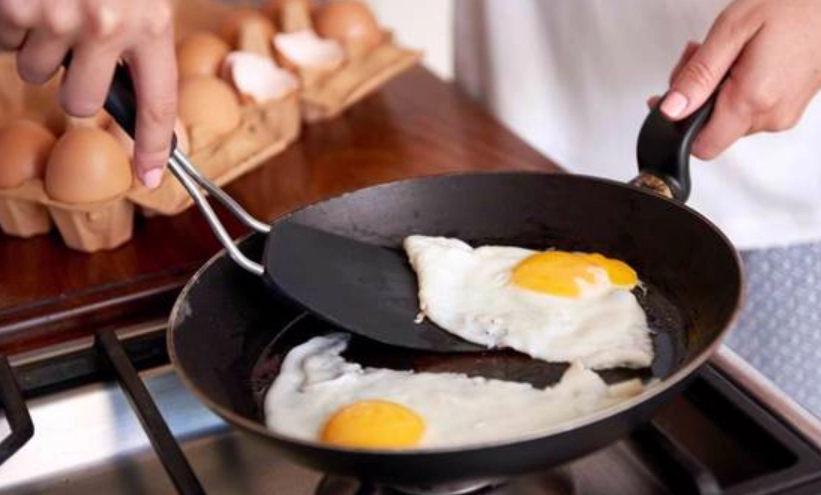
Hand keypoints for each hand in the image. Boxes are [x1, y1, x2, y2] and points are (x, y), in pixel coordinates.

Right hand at [0, 0, 177, 187]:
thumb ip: (145, 35)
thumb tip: (137, 88)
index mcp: (152, 24)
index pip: (157, 105)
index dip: (152, 146)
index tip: (150, 175)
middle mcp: (107, 26)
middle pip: (80, 103)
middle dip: (73, 84)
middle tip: (75, 47)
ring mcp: (58, 17)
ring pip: (36, 71)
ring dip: (39, 47)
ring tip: (52, 7)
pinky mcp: (15, 6)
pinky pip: (7, 41)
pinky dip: (13, 23)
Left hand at [655, 0, 820, 159]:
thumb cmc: (793, 5)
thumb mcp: (731, 32)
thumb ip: (698, 76)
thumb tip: (671, 109)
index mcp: (752, 100)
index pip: (702, 146)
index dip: (679, 126)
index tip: (670, 102)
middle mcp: (772, 115)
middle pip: (713, 129)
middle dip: (696, 98)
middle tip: (698, 59)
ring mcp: (785, 113)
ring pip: (731, 118)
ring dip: (717, 89)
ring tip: (727, 53)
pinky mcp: (793, 105)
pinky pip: (754, 108)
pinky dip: (738, 88)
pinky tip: (743, 60)